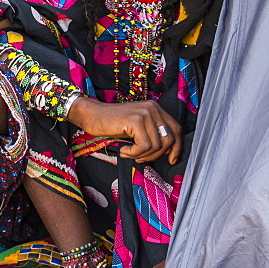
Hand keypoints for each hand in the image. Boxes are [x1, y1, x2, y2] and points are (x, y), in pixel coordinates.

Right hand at [67, 97, 182, 163]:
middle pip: (168, 140)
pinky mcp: (135, 120)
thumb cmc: (111, 124)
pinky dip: (134, 153)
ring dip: (142, 155)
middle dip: (156, 155)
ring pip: (156, 145)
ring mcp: (145, 113)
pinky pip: (144, 146)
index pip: (176, 129)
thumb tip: (168, 152)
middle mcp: (153, 108)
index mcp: (155, 109)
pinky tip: (123, 150)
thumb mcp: (137, 128)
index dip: (177, 147)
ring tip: (129, 153)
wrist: (91, 115)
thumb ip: (152, 134)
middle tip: (140, 158)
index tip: (171, 159)